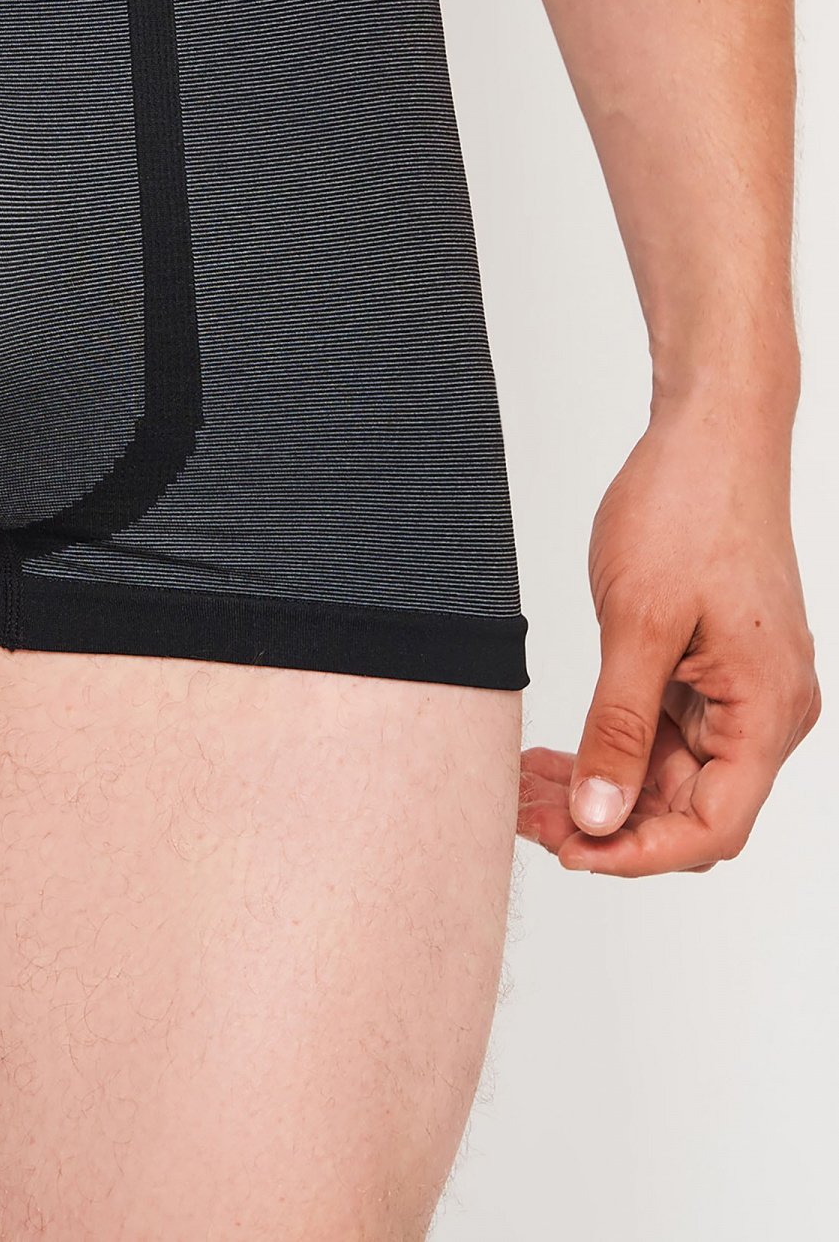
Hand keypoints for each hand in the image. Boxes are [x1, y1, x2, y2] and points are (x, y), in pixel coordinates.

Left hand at [518, 393, 818, 873]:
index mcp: (766, 711)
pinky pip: (666, 731)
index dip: (637, 854)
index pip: (712, 827)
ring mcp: (741, 691)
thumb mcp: (639, 624)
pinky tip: (555, 753)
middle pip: (689, 807)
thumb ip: (620, 727)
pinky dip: (613, 744)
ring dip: (601, 786)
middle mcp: (765, 712)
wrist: (711, 432)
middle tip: (521, 814)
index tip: (565, 849)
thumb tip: (600, 815)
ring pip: (671, 773)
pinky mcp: (714, 668)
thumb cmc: (688, 508)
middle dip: (607, 822)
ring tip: (522, 787)